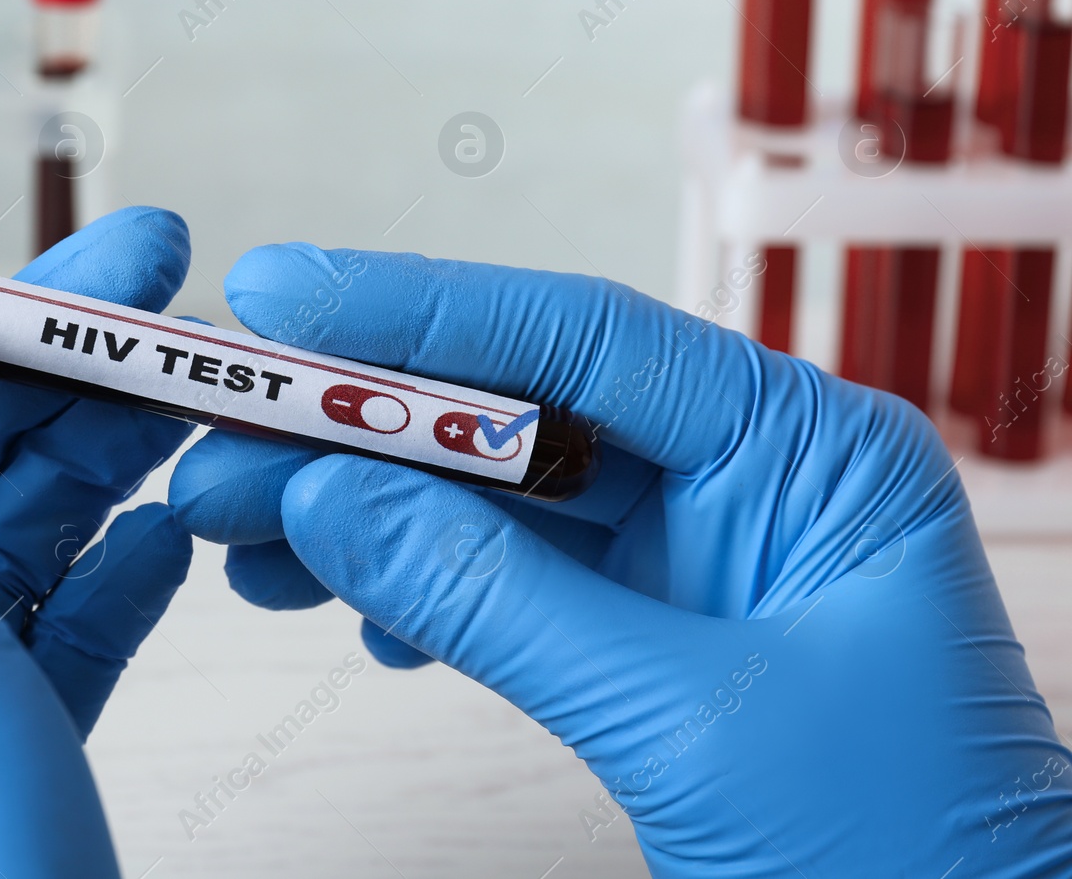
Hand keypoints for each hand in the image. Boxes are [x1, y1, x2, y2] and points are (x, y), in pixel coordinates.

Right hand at [169, 243, 1071, 875]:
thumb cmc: (899, 858)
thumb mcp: (686, 722)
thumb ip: (497, 600)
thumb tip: (329, 501)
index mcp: (808, 450)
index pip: (586, 338)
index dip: (419, 311)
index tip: (282, 298)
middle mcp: (749, 474)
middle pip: (520, 410)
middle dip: (360, 429)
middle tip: (222, 440)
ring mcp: (696, 548)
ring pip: (495, 496)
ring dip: (365, 512)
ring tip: (242, 537)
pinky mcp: (650, 623)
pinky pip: (509, 575)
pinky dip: (416, 588)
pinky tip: (344, 606)